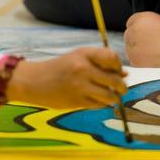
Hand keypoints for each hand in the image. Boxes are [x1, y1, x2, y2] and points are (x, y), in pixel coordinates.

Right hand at [7, 47, 126, 108]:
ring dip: (114, 98)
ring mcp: (80, 86)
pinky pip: (99, 105)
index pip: (113, 58)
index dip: (118, 67)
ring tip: (111, 96)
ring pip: (110, 96)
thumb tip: (125, 74)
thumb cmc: (60, 67)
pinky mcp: (76, 101)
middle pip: (115, 80)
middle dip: (122, 87)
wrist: (33, 81)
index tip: (117, 71)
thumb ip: (101, 63)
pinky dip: (102, 104)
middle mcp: (83, 69)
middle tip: (121, 89)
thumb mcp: (78, 57)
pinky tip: (97, 100)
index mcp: (84, 54)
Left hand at [124, 11, 159, 66]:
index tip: (148, 34)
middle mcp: (132, 32)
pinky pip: (135, 61)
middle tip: (153, 44)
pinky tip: (154, 60)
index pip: (131, 23)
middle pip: (129, 36)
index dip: (140, 29)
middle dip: (138, 40)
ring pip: (131, 50)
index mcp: (140, 19)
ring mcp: (131, 48)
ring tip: (155, 53)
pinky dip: (141, 62)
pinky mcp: (134, 62)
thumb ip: (147, 24)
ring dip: (138, 51)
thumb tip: (142, 31)